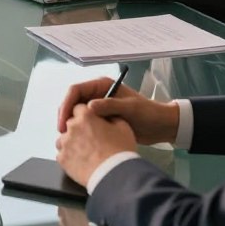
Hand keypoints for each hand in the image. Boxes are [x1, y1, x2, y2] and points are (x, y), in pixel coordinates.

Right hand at [56, 76, 179, 143]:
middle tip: (62, 132)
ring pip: (76, 113)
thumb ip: (110, 106)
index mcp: (101, 85)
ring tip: (67, 138)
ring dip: (70, 123)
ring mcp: (98, 106)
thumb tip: (88, 107)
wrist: (161, 126)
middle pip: (72, 101)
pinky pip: (84, 122)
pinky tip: (77, 140)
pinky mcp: (101, 119)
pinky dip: (78, 129)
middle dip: (65, 115)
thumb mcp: (130, 108)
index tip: (64, 121)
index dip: (67, 104)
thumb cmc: (148, 113)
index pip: (76, 90)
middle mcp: (97, 94)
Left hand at [56, 100, 136, 186]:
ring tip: (87, 151)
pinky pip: (62, 154)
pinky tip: (82, 161)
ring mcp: (65, 143)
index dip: (86, 115)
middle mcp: (72, 127)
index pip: (79, 108)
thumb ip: (111, 116)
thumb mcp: (123, 127)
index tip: (91, 122)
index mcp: (85, 116)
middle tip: (91, 139)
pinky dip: (70, 156)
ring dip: (72, 142)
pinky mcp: (62, 159)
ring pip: (64, 139)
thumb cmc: (120, 152)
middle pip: (71, 123)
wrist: (115, 176)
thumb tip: (106, 115)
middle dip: (79, 129)